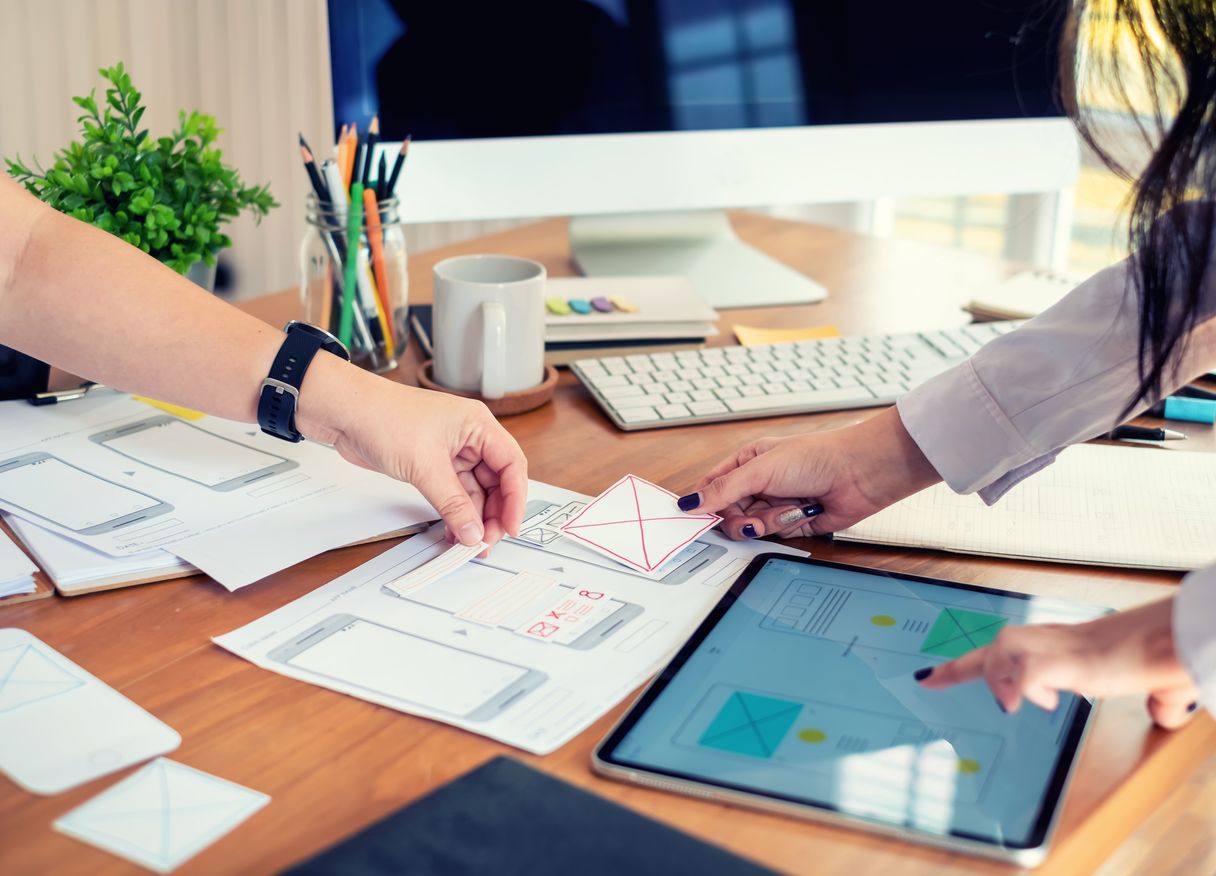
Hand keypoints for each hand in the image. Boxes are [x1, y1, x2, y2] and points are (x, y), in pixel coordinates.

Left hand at [300, 365, 527, 547]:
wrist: (343, 412)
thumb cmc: (383, 417)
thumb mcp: (424, 466)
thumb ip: (452, 504)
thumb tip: (474, 533)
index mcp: (478, 425)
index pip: (511, 465)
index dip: (515, 498)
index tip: (510, 526)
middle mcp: (469, 437)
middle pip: (496, 481)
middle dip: (494, 513)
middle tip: (486, 541)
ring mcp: (451, 452)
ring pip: (475, 491)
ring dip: (474, 517)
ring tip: (469, 543)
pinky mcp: (431, 464)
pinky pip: (453, 494)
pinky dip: (455, 513)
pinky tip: (454, 532)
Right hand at [679, 407, 939, 538]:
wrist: (859, 473)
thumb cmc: (814, 458)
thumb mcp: (761, 470)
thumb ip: (723, 490)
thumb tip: (690, 502)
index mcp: (746, 463)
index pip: (712, 488)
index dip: (704, 504)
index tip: (698, 518)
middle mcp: (757, 483)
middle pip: (728, 514)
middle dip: (742, 519)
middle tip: (754, 518)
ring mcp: (773, 504)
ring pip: (750, 527)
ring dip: (768, 522)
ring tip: (788, 508)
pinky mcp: (791, 522)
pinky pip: (774, 535)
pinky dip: (786, 526)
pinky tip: (802, 511)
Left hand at [917, 598, 1199, 728]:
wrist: (1165, 642)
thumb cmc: (1158, 654)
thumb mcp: (1149, 681)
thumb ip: (1152, 697)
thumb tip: (1168, 713)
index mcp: (1060, 644)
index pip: (1002, 649)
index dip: (963, 664)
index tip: (929, 675)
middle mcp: (1048, 639)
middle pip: (993, 648)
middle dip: (961, 668)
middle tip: (930, 680)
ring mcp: (1050, 647)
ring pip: (1000, 655)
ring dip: (1003, 679)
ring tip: (1024, 700)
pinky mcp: (1058, 661)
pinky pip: (1025, 678)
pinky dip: (1026, 691)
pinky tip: (1041, 700)